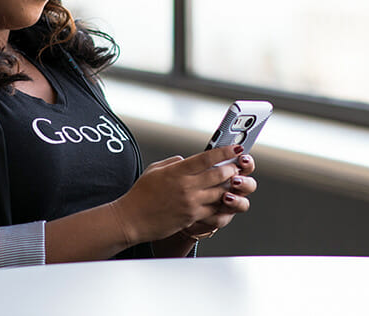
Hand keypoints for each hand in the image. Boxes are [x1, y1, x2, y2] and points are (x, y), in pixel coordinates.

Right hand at [111, 145, 244, 244]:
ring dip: (229, 187)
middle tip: (237, 165)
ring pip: (220, 193)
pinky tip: (223, 199)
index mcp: (177, 171)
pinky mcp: (192, 217)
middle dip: (232, 169)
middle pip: (219, 175)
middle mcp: (186, 186)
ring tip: (233, 182)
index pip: (207, 158)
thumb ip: (174, 163)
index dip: (225, 151)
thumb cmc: (140, 194)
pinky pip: (213, 209)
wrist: (132, 219)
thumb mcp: (155, 170)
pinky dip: (221, 203)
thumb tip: (187, 160)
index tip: (236, 147)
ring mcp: (190, 203)